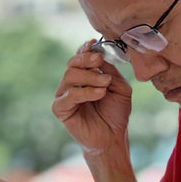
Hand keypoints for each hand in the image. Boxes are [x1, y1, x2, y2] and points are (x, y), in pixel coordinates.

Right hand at [52, 42, 132, 156]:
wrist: (113, 138)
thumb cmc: (116, 113)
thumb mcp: (120, 87)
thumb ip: (110, 71)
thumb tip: (100, 55)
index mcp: (85, 76)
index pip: (80, 57)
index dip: (85, 49)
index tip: (94, 44)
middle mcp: (72, 83)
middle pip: (72, 63)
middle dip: (86, 60)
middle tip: (99, 62)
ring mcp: (64, 95)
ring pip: (70, 76)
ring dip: (90, 78)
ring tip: (105, 85)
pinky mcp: (60, 109)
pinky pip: (68, 95)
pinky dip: (84, 92)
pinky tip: (99, 94)